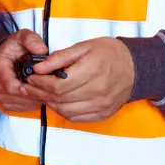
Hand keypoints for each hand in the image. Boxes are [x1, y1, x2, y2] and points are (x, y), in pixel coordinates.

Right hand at [0, 29, 48, 111]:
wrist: (4, 56)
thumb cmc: (14, 48)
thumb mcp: (22, 37)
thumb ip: (32, 40)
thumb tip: (42, 50)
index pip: (11, 86)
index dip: (28, 86)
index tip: (41, 81)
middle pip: (19, 96)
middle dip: (36, 91)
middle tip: (49, 83)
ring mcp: (1, 96)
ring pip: (23, 103)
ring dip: (36, 97)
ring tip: (44, 86)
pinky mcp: (7, 103)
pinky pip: (23, 108)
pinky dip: (33, 101)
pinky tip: (38, 91)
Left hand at [19, 37, 134, 122]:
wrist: (135, 67)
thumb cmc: (109, 53)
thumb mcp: (83, 46)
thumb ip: (59, 57)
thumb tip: (38, 67)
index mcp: (92, 70)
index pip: (58, 85)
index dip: (40, 83)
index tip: (30, 77)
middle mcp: (98, 90)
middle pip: (60, 99)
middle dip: (39, 93)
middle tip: (28, 87)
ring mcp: (101, 104)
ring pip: (66, 110)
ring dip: (49, 103)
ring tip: (40, 93)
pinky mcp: (103, 113)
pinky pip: (76, 118)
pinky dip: (62, 111)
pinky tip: (56, 102)